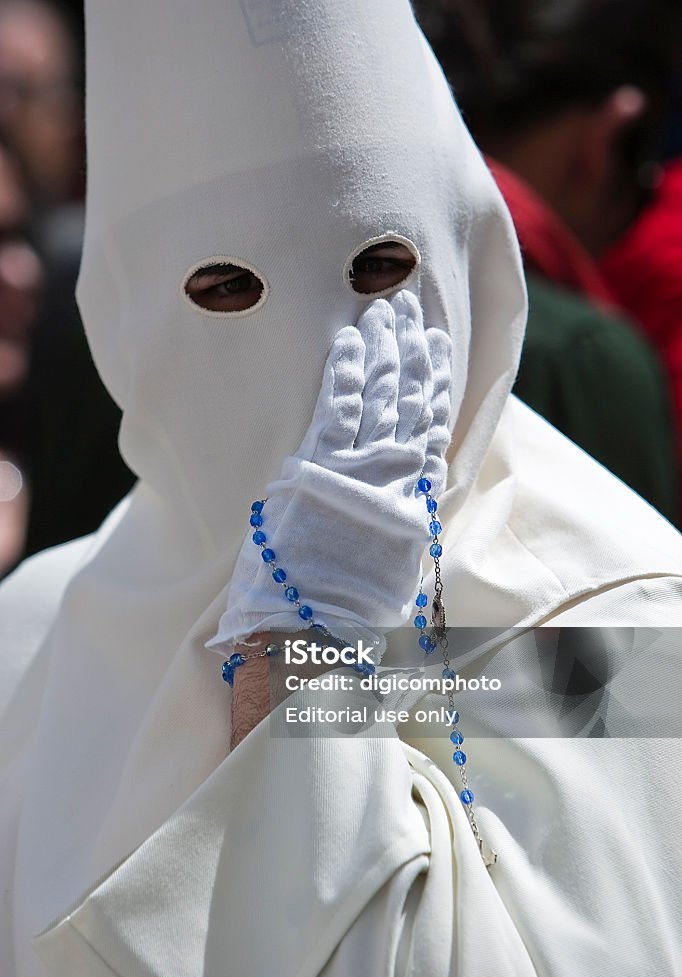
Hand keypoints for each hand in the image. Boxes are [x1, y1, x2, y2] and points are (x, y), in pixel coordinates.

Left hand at [206, 289, 451, 662]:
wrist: (317, 624)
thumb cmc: (355, 611)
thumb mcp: (396, 573)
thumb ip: (406, 533)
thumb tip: (416, 511)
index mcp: (415, 496)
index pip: (431, 422)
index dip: (434, 378)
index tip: (437, 343)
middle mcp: (394, 472)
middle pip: (407, 396)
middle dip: (408, 348)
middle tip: (409, 307)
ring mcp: (358, 463)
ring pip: (379, 391)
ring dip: (382, 347)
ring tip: (385, 309)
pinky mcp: (319, 462)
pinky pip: (339, 404)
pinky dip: (346, 369)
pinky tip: (350, 339)